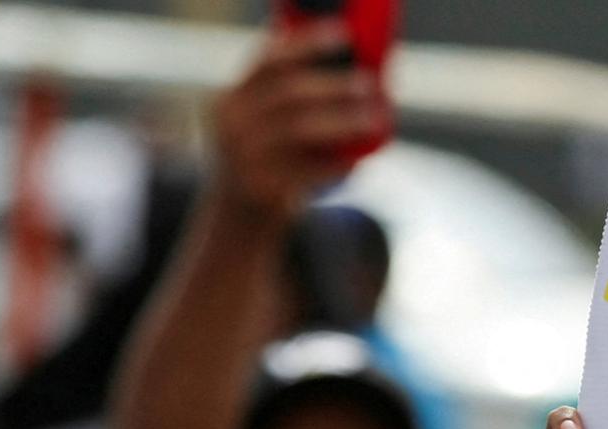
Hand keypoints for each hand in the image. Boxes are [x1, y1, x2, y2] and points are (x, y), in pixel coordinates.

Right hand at [208, 22, 380, 221]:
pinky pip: (307, 170)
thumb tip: (354, 71)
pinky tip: (357, 159)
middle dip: (333, 85)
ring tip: (376, 117)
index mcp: (231, 99)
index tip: (344, 35)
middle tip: (369, 83)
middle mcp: (231, 123)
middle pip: (288, 93)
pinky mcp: (262, 188)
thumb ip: (290, 99)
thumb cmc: (267, 159)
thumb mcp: (262, 124)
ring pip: (300, 129)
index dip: (307, 44)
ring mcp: (243, 156)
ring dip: (343, 120)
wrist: (239, 215)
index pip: (268, 61)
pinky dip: (336, 162)